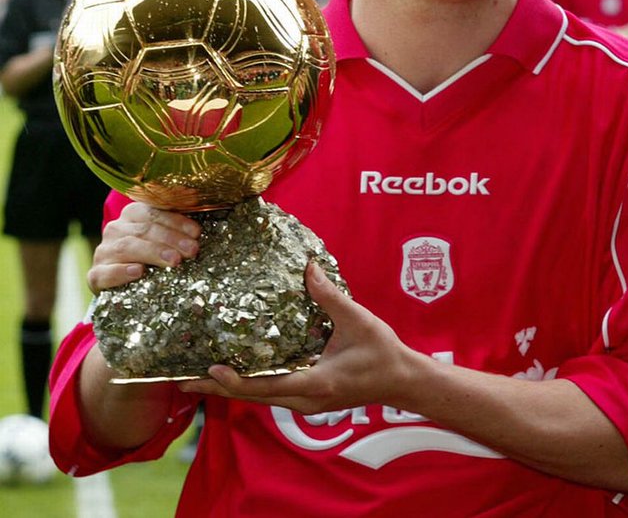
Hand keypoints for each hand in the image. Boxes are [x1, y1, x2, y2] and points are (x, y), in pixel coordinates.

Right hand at [87, 202, 200, 292]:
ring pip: (127, 247)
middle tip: (191, 251)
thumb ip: (177, 230)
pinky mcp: (95, 274)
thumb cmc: (150, 256)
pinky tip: (138, 272)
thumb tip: (200, 230)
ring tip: (174, 261)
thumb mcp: (164, 239)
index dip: (177, 222)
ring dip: (154, 253)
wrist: (120, 282)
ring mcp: (103, 251)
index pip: (155, 213)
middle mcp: (116, 229)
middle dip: (171, 239)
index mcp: (133, 214)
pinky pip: (105, 272)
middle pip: (145, 230)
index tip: (197, 233)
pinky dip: (122, 271)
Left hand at [178, 263, 406, 415]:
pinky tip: (234, 373)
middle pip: (251, 398)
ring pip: (258, 398)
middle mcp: (304, 400)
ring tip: (197, 377)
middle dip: (217, 388)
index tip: (210, 369)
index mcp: (314, 383)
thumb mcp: (359, 321)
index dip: (234, 380)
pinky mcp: (306, 399)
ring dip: (228, 388)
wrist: (401, 381)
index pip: (265, 386)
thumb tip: (308, 267)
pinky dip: (248, 384)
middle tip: (182, 379)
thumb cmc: (382, 353)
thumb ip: (331, 297)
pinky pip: (270, 393)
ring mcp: (304, 403)